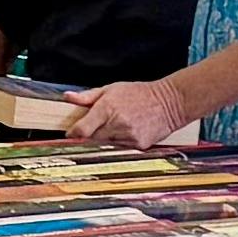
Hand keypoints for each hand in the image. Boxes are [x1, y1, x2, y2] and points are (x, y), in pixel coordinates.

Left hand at [67, 76, 192, 147]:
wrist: (169, 102)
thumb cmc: (139, 93)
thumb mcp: (111, 89)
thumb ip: (87, 96)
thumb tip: (67, 97)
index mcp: (107, 109)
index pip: (82, 130)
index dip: (73, 133)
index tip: (70, 133)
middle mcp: (117, 124)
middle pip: (92, 139)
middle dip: (89, 135)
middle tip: (92, 128)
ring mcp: (129, 137)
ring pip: (106, 144)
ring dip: (105, 138)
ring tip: (114, 126)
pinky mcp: (139, 146)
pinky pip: (121, 148)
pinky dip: (119, 142)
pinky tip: (126, 131)